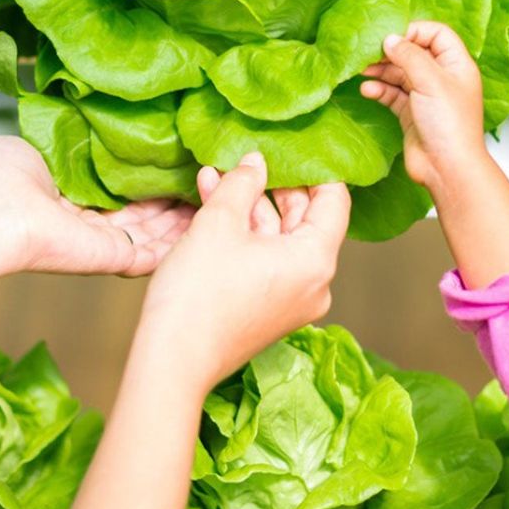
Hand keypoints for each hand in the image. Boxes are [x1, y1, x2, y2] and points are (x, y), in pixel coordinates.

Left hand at [0, 136, 193, 277]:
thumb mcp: (28, 146)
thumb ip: (57, 143)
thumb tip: (72, 122)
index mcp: (64, 200)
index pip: (115, 195)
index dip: (145, 181)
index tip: (171, 162)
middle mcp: (84, 226)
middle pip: (139, 216)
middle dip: (172, 199)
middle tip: (202, 176)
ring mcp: (99, 245)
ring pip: (153, 235)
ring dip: (182, 217)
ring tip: (213, 192)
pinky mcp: (112, 258)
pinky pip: (154, 253)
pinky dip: (180, 240)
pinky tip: (204, 218)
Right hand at [140, 152, 349, 387]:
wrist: (173, 361)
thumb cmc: (198, 293)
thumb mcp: (218, 222)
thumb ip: (242, 183)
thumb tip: (256, 162)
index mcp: (317, 260)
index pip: (335, 201)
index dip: (315, 169)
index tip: (293, 147)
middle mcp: (316, 283)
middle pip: (307, 220)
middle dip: (273, 187)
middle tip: (248, 160)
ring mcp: (294, 301)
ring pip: (281, 240)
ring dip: (250, 209)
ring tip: (217, 177)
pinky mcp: (271, 312)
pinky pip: (268, 262)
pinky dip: (246, 237)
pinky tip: (214, 208)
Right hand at [361, 21, 487, 193]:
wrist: (447, 168)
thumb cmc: (450, 124)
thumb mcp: (431, 81)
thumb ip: (409, 56)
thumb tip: (390, 39)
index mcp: (456, 65)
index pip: (436, 34)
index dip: (415, 31)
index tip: (393, 36)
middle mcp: (442, 78)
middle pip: (414, 53)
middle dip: (392, 51)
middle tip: (370, 52)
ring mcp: (426, 96)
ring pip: (400, 74)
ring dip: (381, 70)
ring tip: (363, 69)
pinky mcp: (411, 114)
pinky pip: (393, 94)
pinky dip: (380, 90)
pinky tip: (367, 90)